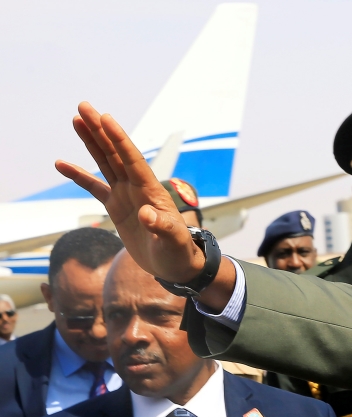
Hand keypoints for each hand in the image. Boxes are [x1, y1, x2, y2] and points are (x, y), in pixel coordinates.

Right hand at [55, 102, 204, 282]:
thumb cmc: (179, 253)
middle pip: (115, 153)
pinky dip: (79, 176)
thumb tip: (148, 214)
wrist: (176, 265)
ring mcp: (126, 195)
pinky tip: (62, 164)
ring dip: (91, 142)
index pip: (132, 160)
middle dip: (100, 130)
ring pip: (105, 162)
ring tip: (76, 120)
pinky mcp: (117, 207)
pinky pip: (94, 187)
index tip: (105, 118)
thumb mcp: (173, 242)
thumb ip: (163, 227)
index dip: (119, 139)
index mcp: (151, 192)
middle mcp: (137, 188)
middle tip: (83, 106)